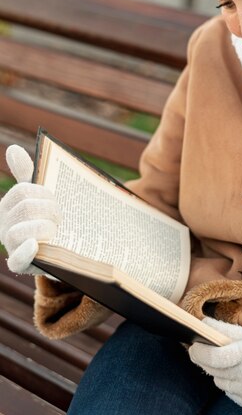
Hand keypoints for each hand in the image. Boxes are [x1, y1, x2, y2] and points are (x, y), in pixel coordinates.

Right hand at [0, 145, 60, 273]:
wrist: (63, 245)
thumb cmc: (47, 214)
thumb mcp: (39, 194)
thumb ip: (26, 173)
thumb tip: (12, 149)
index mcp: (8, 206)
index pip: (22, 191)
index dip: (43, 193)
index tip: (55, 199)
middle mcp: (5, 225)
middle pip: (25, 209)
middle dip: (49, 210)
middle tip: (61, 218)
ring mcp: (11, 245)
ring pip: (19, 232)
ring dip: (44, 228)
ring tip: (55, 232)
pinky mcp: (21, 265)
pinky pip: (16, 261)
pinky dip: (25, 252)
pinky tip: (34, 245)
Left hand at [189, 317, 241, 410]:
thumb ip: (226, 330)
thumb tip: (201, 324)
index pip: (215, 356)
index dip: (199, 351)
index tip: (192, 345)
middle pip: (213, 370)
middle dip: (204, 359)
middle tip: (201, 348)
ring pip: (219, 382)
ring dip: (219, 371)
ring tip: (230, 361)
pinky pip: (230, 393)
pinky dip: (230, 383)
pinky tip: (241, 374)